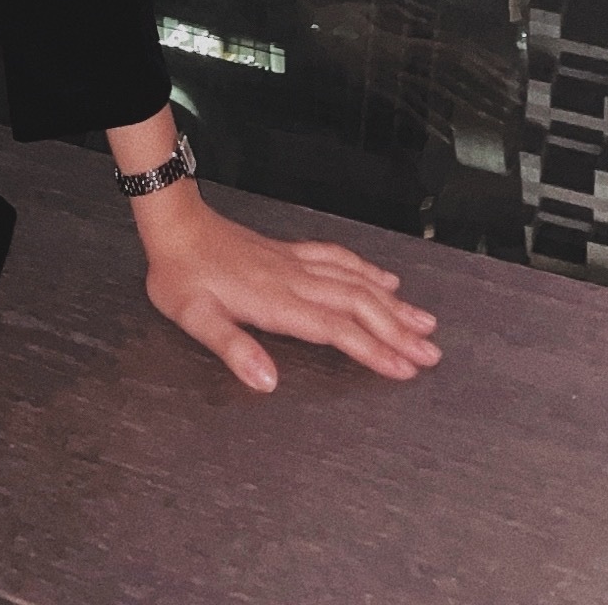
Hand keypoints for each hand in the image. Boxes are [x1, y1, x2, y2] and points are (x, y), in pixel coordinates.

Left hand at [136, 186, 441, 391]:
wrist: (174, 226)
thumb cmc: (180, 276)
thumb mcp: (194, 319)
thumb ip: (232, 349)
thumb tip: (268, 382)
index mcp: (276, 302)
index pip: (336, 329)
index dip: (373, 350)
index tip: (406, 368)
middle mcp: (294, 280)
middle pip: (358, 305)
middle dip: (398, 330)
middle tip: (432, 353)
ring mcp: (295, 263)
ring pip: (355, 281)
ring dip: (392, 302)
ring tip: (425, 321)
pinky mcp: (289, 253)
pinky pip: (338, 258)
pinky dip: (367, 269)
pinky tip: (386, 278)